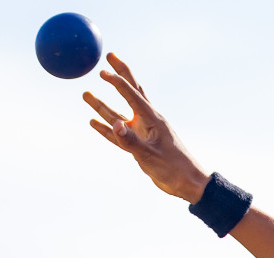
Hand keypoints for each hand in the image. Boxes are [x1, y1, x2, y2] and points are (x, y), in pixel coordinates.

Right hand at [83, 53, 210, 202]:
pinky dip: (107, 128)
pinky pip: (119, 134)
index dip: (117, 82)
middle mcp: (147, 122)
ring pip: (119, 115)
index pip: (132, 95)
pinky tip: (94, 122)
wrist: (187, 184)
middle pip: (130, 93)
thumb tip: (114, 124)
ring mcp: (143, 133)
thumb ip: (131, 141)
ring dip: (102, 106)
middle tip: (109, 57)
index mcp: (153, 119)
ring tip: (86, 95)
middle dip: (119, 75)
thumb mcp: (151, 156)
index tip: (103, 71)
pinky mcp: (140, 146)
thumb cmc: (174, 169)